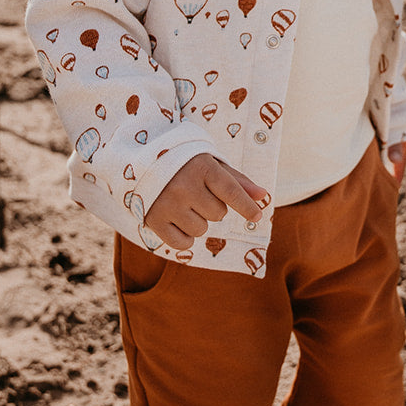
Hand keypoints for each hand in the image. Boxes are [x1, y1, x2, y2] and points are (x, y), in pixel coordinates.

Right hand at [146, 154, 268, 251]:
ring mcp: (167, 204)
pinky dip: (184, 237)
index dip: (246, 206)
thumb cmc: (185, 164)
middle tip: (197, 194)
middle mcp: (184, 186)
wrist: (142, 162)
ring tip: (185, 204)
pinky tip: (176, 220)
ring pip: (201, 230)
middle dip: (213, 207)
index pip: (231, 191)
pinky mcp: (154, 220)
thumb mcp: (211, 164)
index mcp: (201, 167)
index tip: (257, 216)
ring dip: (198, 221)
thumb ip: (237, 181)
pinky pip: (182, 243)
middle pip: (218, 214)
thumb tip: (263, 196)